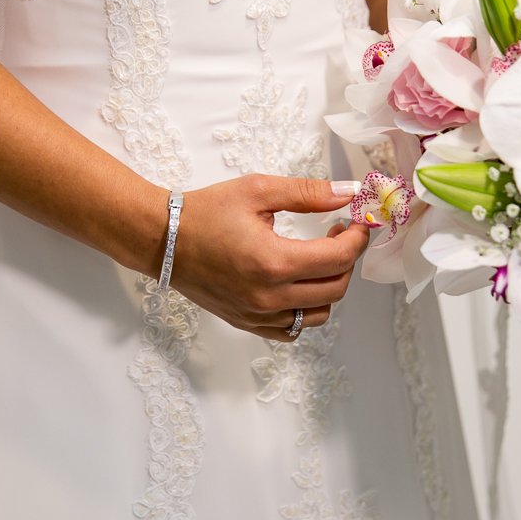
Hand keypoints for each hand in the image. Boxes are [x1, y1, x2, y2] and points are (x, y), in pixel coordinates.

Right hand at [169, 175, 369, 340]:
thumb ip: (308, 192)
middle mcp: (269, 296)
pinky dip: (305, 310)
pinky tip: (299, 284)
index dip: (358, 237)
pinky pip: (291, 329)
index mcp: (274, 262)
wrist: (162, 240)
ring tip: (319, 258)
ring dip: (330, 286)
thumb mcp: (258, 190)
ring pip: (319, 314)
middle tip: (339, 233)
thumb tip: (348, 192)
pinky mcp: (247, 322)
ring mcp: (257, 315)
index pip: (339, 258)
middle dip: (348, 258)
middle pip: (336, 287)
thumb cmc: (205, 212)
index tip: (358, 222)